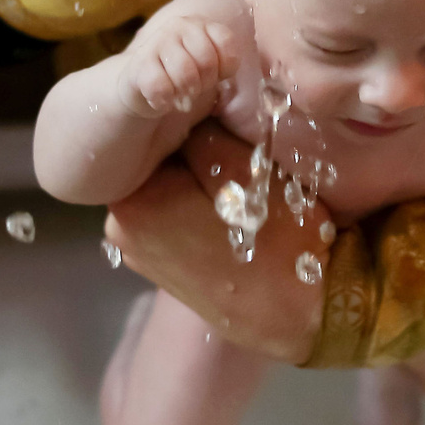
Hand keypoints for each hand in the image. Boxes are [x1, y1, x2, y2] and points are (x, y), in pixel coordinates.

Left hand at [105, 121, 327, 362]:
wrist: (303, 316)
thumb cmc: (278, 240)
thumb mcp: (247, 169)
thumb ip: (206, 130)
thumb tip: (189, 108)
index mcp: (134, 200)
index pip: (158, 133)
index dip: (197, 122)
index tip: (229, 130)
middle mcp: (120, 228)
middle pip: (161, 162)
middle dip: (195, 154)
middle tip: (240, 159)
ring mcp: (137, 252)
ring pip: (170, 188)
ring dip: (199, 181)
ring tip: (240, 188)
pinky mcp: (158, 267)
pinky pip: (174, 217)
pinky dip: (197, 209)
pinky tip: (231, 215)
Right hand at [119, 10, 239, 119]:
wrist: (139, 83)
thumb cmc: (182, 75)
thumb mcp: (208, 65)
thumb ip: (226, 62)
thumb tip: (247, 76)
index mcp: (201, 24)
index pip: (226, 43)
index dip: (224, 67)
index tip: (215, 76)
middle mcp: (179, 26)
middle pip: (207, 61)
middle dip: (204, 83)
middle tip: (194, 88)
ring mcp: (157, 42)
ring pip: (185, 74)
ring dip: (185, 93)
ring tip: (179, 94)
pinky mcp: (138, 63)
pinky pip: (161, 87)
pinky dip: (165, 101)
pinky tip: (162, 100)